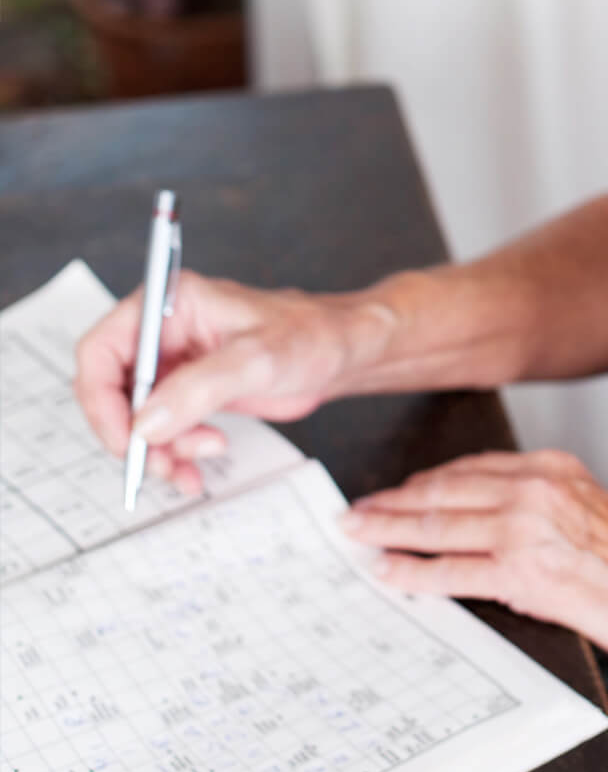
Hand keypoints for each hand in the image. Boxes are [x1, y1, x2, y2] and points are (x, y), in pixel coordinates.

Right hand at [74, 271, 394, 495]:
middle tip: (160, 464)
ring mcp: (175, 363)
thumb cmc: (310, 335)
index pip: (101, 350)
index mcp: (169, 304)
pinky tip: (197, 467)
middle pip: (113, 390)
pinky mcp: (190, 391)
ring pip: (136, 417)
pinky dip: (173, 454)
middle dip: (133, 434)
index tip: (125, 440)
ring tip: (191, 467)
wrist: (342, 353)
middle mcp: (164, 331)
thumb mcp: (257, 359)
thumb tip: (146, 425)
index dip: (101, 400)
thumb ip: (199, 389)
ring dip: (156, 451)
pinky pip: (162, 429)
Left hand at [339, 449, 607, 679]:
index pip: (471, 468)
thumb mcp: (597, 514)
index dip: (426, 481)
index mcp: (555, 468)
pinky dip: (412, 572)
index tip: (398, 490)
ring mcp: (527, 527)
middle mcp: (536, 487)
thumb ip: (548, 509)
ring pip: (438, 524)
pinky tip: (387, 573)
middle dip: (394, 502)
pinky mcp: (524, 573)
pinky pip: (452, 570)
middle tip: (357, 511)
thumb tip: (500, 529)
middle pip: (444, 490)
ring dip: (388, 531)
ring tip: (357, 536)